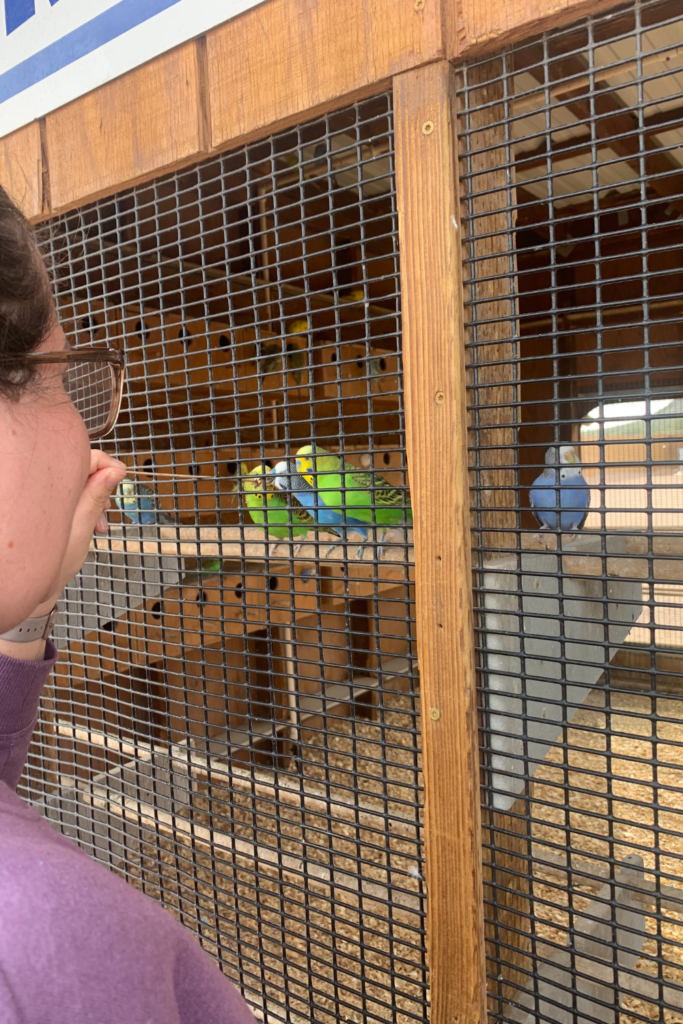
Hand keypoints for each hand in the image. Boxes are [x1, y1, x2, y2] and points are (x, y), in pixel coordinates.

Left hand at [30, 449, 126, 617]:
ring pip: (76, 482)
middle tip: (108, 507)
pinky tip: (90, 522)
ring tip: (99, 522)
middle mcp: (43, 488)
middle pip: (80, 468)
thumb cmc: (50, 565)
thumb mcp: (81, 529)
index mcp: (50, 488)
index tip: (119, 478)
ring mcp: (43, 497)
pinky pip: (69, 495)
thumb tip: (114, 471)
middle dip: (100, 484)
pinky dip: (84, 505)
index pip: (83, 456)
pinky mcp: (45, 507)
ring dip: (93, 497)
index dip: (105, 464)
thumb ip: (96, 497)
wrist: (29, 587)